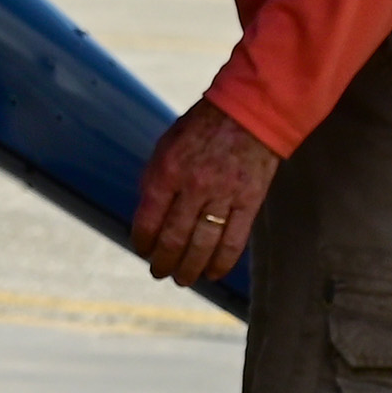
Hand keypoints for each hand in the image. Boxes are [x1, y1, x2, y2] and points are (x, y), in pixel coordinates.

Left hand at [131, 98, 277, 287]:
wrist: (246, 113)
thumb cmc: (200, 129)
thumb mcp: (165, 146)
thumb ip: (155, 179)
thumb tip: (146, 216)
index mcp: (167, 171)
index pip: (148, 218)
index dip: (143, 241)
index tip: (141, 251)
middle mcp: (193, 186)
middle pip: (175, 237)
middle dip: (164, 261)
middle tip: (159, 273)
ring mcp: (223, 195)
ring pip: (203, 244)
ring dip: (190, 268)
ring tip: (183, 279)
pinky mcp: (249, 201)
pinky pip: (234, 240)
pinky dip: (222, 262)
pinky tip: (213, 274)